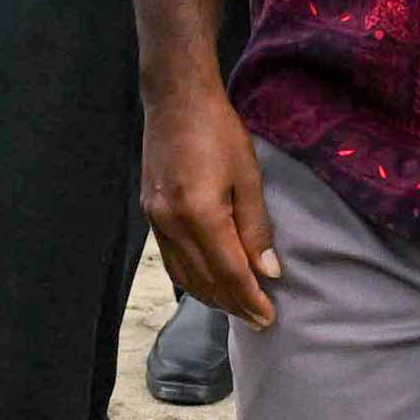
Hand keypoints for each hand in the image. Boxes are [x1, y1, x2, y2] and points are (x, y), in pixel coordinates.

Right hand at [142, 90, 283, 330]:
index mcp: (199, 213)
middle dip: (233, 304)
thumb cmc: (218, 130)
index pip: (229, 272)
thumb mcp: (248, 176)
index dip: (250, 299)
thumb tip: (270, 272)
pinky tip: (208, 284)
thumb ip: (257, 228)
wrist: (175, 99)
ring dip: (212, 297)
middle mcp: (172, 223)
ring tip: (237, 307)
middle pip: (205, 281)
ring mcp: (155, 221)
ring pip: (184, 276)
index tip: (270, 318)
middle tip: (259, 320)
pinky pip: (171, 260)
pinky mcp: (149, 214)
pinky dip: (192, 279)